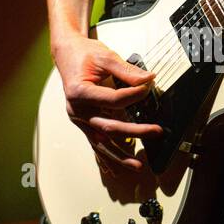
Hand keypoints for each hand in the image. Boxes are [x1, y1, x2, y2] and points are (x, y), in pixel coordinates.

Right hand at [53, 33, 161, 172]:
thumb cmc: (83, 54)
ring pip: (101, 142)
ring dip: (119, 155)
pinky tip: (113, 170)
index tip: (148, 88)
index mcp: (79, 92)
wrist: (67, 54)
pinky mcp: (82, 123)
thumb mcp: (106, 56)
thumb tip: (148, 80)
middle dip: (135, 132)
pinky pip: (95, 143)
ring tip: (137, 165)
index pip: (114, 100)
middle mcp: (77, 110)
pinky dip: (105, 157)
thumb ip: (127, 71)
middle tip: (156, 132)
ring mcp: (78, 119)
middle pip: (109, 126)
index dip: (135, 95)